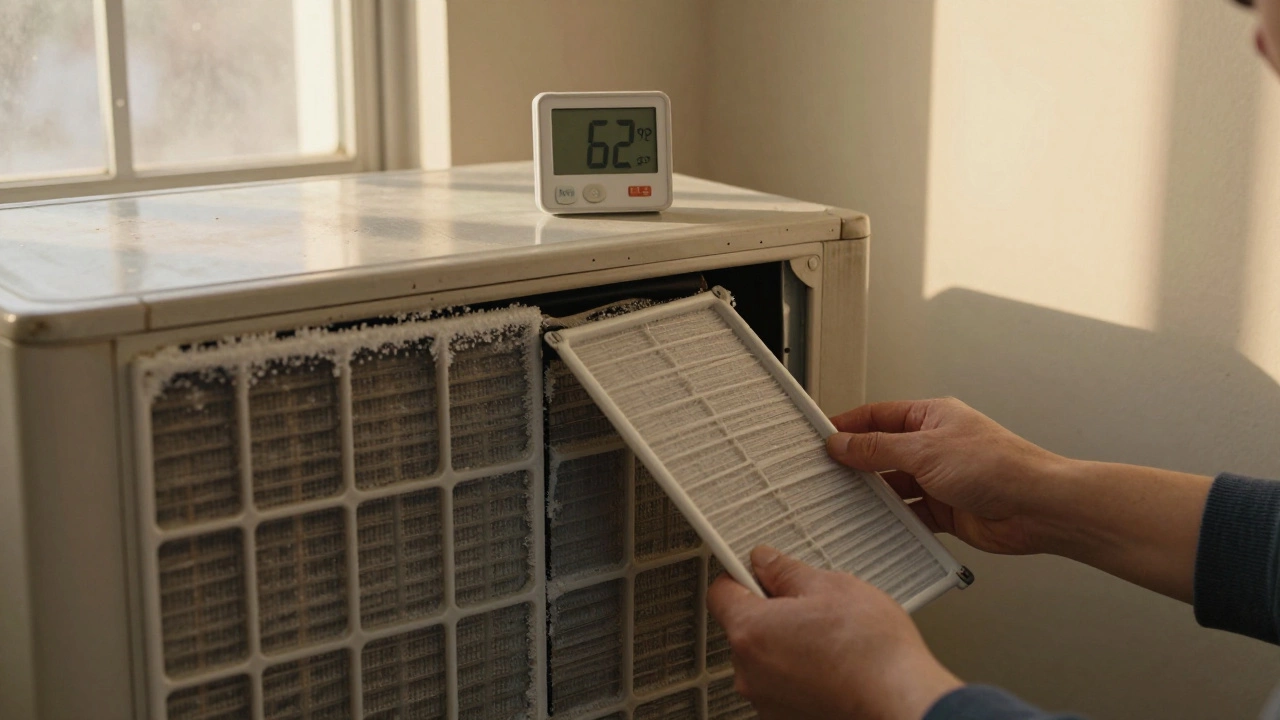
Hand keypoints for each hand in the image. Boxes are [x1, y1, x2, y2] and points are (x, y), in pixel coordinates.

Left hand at [707, 546, 961, 719]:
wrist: (902, 702)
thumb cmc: (873, 652)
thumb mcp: (831, 587)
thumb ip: (786, 570)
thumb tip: (765, 561)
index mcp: (751, 632)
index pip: (721, 592)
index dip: (741, 576)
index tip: (758, 571)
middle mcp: (749, 673)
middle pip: (744, 628)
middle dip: (771, 612)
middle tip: (810, 606)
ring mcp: (767, 701)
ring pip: (765, 659)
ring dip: (787, 646)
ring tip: (829, 640)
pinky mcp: (786, 718)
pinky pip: (782, 685)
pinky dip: (800, 675)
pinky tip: (832, 666)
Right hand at [826, 397, 1066, 555]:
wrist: (1038, 508)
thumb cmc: (999, 466)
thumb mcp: (925, 450)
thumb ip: (878, 449)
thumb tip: (843, 443)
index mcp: (931, 418)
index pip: (877, 416)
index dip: (847, 426)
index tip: (820, 438)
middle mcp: (934, 446)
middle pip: (882, 453)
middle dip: (856, 464)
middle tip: (824, 474)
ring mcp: (939, 479)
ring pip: (893, 486)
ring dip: (874, 495)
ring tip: (845, 502)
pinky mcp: (945, 511)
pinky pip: (908, 514)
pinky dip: (894, 521)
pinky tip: (878, 525)